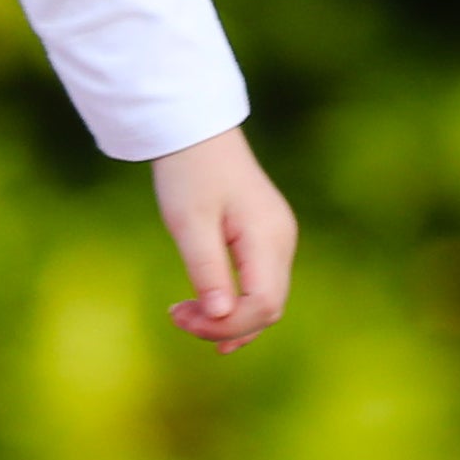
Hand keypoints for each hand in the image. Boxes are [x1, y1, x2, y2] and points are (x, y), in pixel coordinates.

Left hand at [151, 125, 296, 353]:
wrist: (197, 133)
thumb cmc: (189, 173)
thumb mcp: (189, 222)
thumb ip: (207, 269)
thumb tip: (219, 317)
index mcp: (268, 238)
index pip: (262, 305)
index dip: (225, 325)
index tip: (180, 316)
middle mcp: (282, 242)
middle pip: (267, 309)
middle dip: (224, 325)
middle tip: (177, 316)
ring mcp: (278, 241)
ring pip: (265, 301)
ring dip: (228, 318)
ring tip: (184, 315)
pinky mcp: (266, 239)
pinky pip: (259, 285)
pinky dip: (235, 304)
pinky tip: (207, 313)